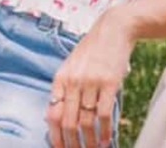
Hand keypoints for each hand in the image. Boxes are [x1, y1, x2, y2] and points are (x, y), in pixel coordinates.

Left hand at [47, 7, 135, 147]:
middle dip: (72, 144)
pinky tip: (106, 141)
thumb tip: (54, 117)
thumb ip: (64, 88)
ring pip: (87, 122)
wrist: (113, 29)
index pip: (52, 114)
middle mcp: (74, 81)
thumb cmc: (93, 49)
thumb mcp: (72, 65)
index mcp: (61, 77)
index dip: (55, 136)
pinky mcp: (110, 83)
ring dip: (90, 142)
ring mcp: (91, 82)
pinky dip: (105, 132)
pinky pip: (104, 115)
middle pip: (68, 122)